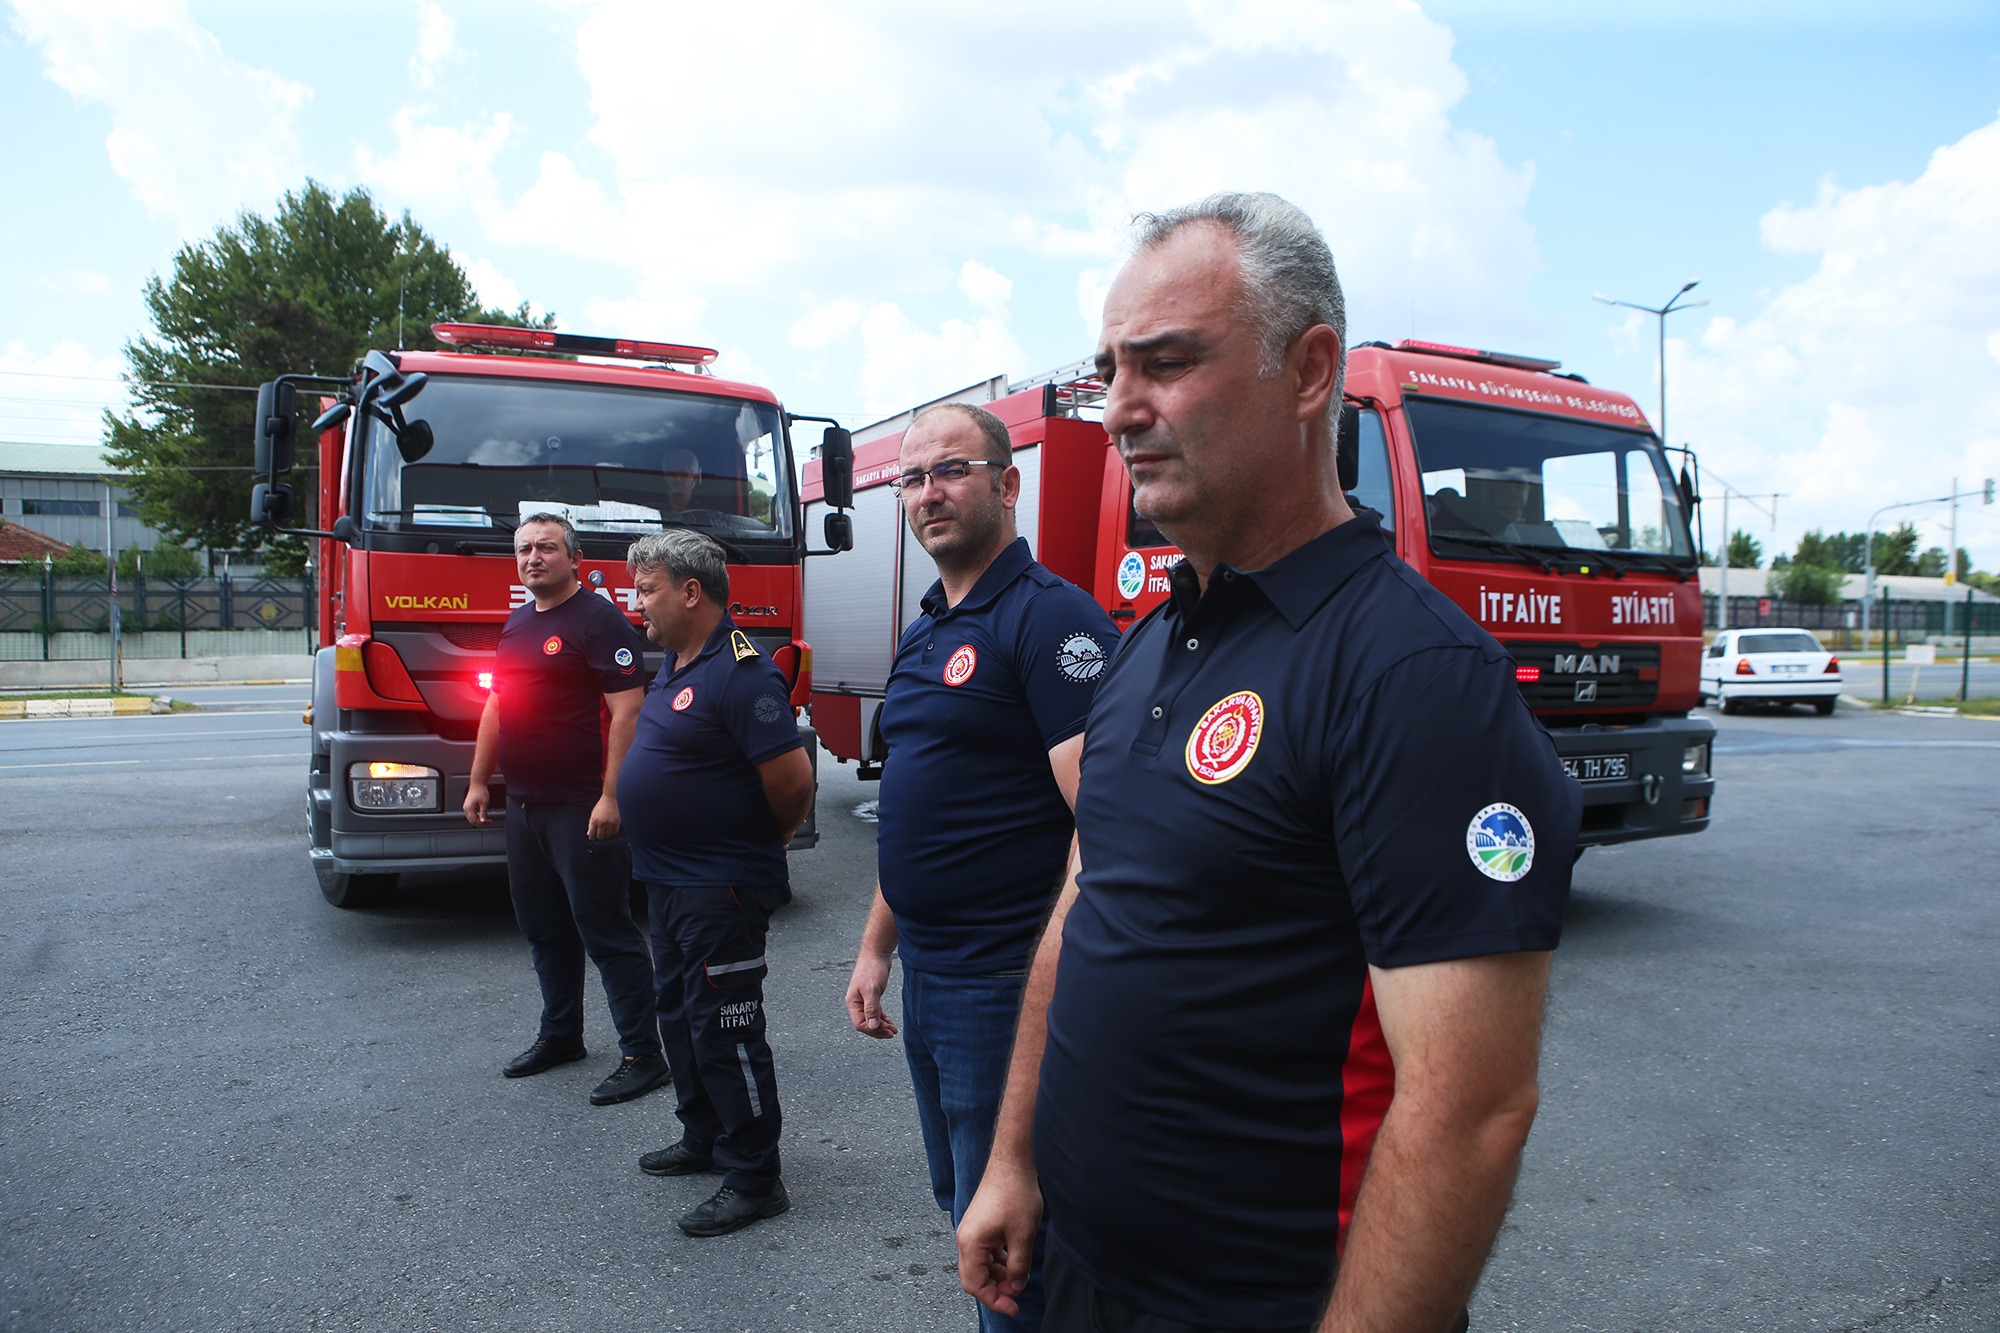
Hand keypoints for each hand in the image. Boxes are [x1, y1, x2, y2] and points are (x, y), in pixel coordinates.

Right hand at [464, 781, 489, 825]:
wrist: (478, 784)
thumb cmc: (481, 791)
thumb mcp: (484, 803)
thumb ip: (483, 813)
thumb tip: (483, 821)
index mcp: (469, 808)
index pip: (474, 820)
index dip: (482, 823)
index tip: (488, 822)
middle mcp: (466, 808)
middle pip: (472, 820)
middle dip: (480, 823)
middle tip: (488, 822)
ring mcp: (466, 807)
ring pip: (471, 818)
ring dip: (478, 820)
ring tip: (486, 819)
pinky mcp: (468, 806)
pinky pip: (471, 814)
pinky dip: (477, 816)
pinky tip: (482, 815)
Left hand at [587, 794, 621, 839]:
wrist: (611, 798)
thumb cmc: (602, 805)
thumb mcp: (594, 814)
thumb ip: (591, 824)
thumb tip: (590, 833)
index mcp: (594, 820)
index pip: (592, 834)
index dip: (592, 837)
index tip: (593, 837)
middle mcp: (601, 823)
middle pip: (600, 836)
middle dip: (599, 836)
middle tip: (600, 833)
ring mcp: (609, 823)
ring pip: (608, 835)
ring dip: (607, 833)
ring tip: (606, 829)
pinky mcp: (616, 823)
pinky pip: (614, 832)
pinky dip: (612, 832)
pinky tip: (611, 828)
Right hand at [845, 952, 897, 1038]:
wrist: (876, 952)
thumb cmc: (872, 969)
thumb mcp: (872, 989)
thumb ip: (871, 1008)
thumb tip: (872, 1026)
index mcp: (853, 1002)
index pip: (860, 1024)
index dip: (873, 1030)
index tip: (886, 1031)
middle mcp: (857, 1003)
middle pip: (866, 1023)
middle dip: (878, 1030)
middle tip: (892, 1033)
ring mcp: (864, 1000)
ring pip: (872, 1019)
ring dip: (882, 1026)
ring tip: (893, 1031)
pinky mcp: (872, 996)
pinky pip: (876, 1012)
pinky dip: (883, 1018)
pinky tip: (890, 1023)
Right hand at [957, 1158, 1041, 1316]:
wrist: (1013, 1162)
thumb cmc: (1015, 1193)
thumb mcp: (1022, 1236)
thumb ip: (1018, 1267)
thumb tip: (1015, 1286)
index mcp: (970, 1243)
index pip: (975, 1285)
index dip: (994, 1299)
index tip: (1013, 1306)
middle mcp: (965, 1238)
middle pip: (974, 1276)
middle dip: (995, 1288)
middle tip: (1016, 1292)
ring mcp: (972, 1230)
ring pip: (980, 1264)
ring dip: (998, 1274)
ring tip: (1019, 1275)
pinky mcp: (980, 1223)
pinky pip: (985, 1251)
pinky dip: (998, 1260)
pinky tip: (1014, 1258)